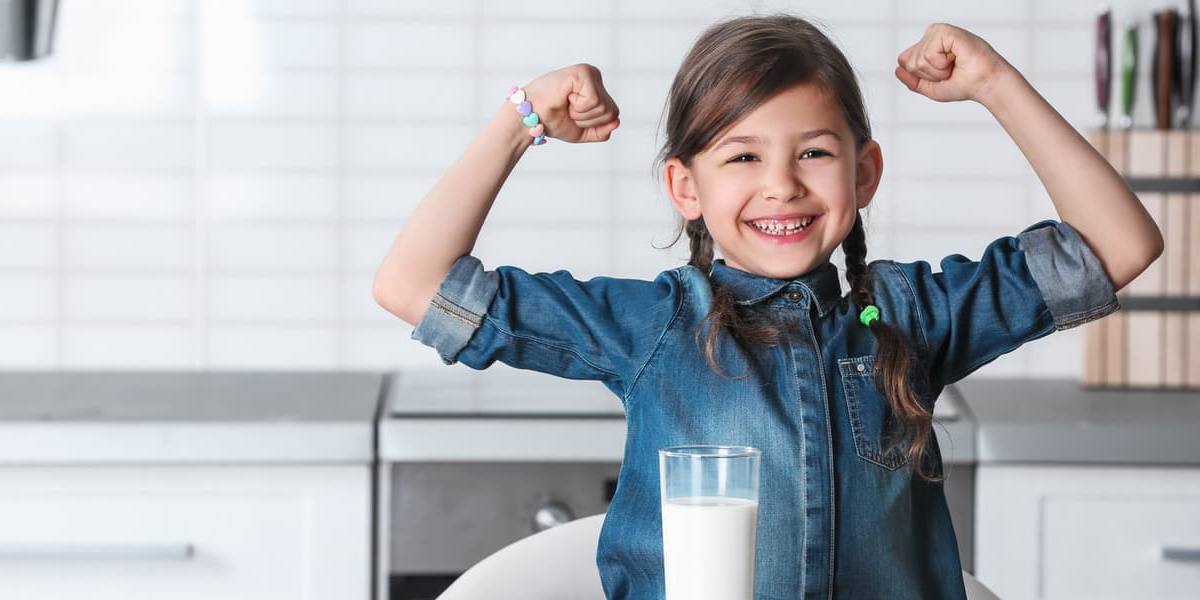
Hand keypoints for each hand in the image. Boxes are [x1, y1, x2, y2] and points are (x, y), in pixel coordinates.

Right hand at [522, 64, 620, 142]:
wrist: (530, 118)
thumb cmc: (553, 120)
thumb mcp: (583, 131)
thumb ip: (602, 131)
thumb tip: (616, 122)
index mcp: (596, 88)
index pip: (613, 114)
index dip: (593, 124)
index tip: (573, 115)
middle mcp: (595, 76)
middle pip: (612, 111)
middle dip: (588, 120)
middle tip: (569, 110)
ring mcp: (589, 72)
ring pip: (603, 107)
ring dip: (581, 114)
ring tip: (566, 104)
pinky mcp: (583, 72)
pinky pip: (594, 100)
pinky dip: (578, 107)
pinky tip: (565, 98)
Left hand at [895, 23, 1010, 103]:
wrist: (983, 83)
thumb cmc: (963, 84)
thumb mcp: (930, 88)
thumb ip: (912, 80)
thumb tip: (897, 69)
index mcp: (926, 46)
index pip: (904, 61)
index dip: (921, 76)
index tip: (942, 75)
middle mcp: (930, 36)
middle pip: (910, 62)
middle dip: (929, 74)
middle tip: (950, 71)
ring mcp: (937, 32)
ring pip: (919, 59)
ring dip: (938, 70)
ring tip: (954, 65)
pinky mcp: (945, 31)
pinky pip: (929, 54)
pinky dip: (942, 64)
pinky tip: (956, 58)